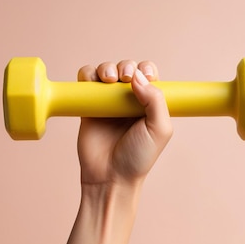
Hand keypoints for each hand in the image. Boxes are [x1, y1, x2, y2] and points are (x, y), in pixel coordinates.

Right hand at [76, 60, 172, 187]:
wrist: (110, 177)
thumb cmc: (138, 158)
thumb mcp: (159, 130)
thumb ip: (156, 100)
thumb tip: (138, 75)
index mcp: (149, 104)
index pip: (148, 75)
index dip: (146, 69)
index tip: (146, 75)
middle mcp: (128, 101)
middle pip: (126, 68)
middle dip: (126, 66)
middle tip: (124, 77)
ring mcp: (107, 103)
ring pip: (105, 71)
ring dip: (106, 68)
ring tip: (108, 79)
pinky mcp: (87, 107)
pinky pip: (85, 82)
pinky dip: (87, 75)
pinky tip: (91, 82)